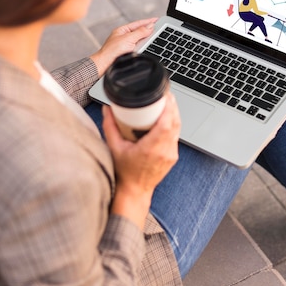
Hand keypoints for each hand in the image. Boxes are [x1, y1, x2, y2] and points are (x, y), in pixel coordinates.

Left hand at [89, 17, 157, 76]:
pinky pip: (139, 47)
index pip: (138, 24)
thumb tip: (150, 26)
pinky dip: (145, 46)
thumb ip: (140, 32)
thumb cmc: (112, 51)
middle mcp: (124, 37)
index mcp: (122, 30)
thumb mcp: (128, 39)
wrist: (106, 65)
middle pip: (140, 31)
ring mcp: (126, 45)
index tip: (156, 19)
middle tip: (159, 26)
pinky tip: (148, 46)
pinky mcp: (128, 53)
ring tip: (155, 35)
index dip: (148, 21)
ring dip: (147, 38)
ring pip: (140, 40)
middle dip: (149, 29)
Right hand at [103, 92, 180, 228]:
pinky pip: (176, 136)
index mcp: (152, 148)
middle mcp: (165, 151)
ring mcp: (171, 154)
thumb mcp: (114, 147)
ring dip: (174, 115)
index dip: (169, 108)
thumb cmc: (124, 172)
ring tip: (167, 103)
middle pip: (175, 123)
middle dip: (172, 107)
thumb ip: (110, 126)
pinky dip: (172, 125)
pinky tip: (167, 118)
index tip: (166, 96)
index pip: (167, 124)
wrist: (135, 190)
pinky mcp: (173, 156)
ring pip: (178, 129)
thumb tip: (107, 109)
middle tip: (166, 95)